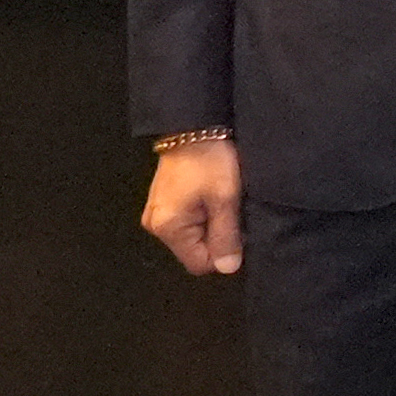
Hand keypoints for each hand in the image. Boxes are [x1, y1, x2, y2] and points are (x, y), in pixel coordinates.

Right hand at [141, 130, 243, 278]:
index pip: (199, 263)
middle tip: (231, 209)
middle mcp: (156, 225)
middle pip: (195, 250)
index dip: (223, 252)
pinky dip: (205, 214)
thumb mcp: (225, 199)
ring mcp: (158, 212)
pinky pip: (188, 221)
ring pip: (194, 235)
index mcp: (168, 228)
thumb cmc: (211, 161)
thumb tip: (228, 268)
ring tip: (223, 199)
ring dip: (213, 224)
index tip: (238, 229)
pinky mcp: (164, 202)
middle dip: (218, 236)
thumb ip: (226, 236)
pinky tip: (214, 195)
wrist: (194, 127)